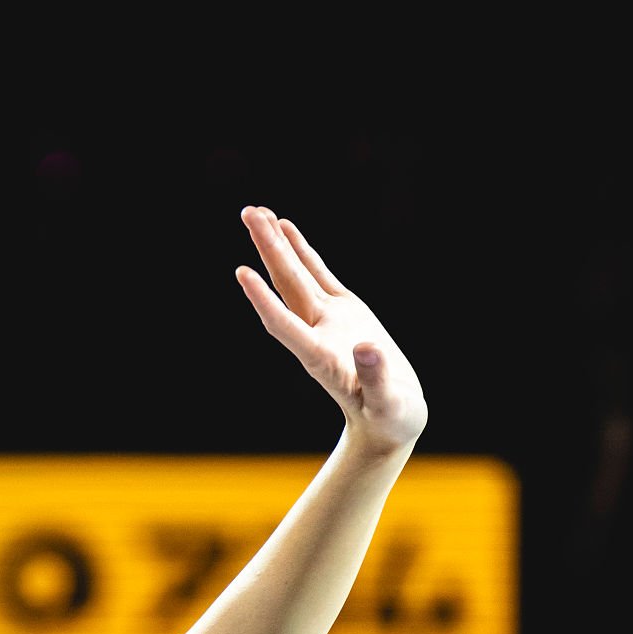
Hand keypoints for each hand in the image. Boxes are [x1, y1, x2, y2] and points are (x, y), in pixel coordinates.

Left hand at [235, 206, 426, 453]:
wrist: (390, 421)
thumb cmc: (389, 418)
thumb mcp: (387, 404)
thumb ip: (376, 378)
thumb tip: (367, 348)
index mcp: (321, 358)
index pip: (285, 325)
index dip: (264, 300)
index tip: (242, 273)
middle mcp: (317, 334)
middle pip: (286, 287)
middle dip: (268, 250)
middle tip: (249, 213)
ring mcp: (329, 321)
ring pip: (297, 276)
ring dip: (277, 245)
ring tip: (257, 212)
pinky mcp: (346, 311)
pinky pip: (318, 275)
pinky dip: (303, 252)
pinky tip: (286, 228)